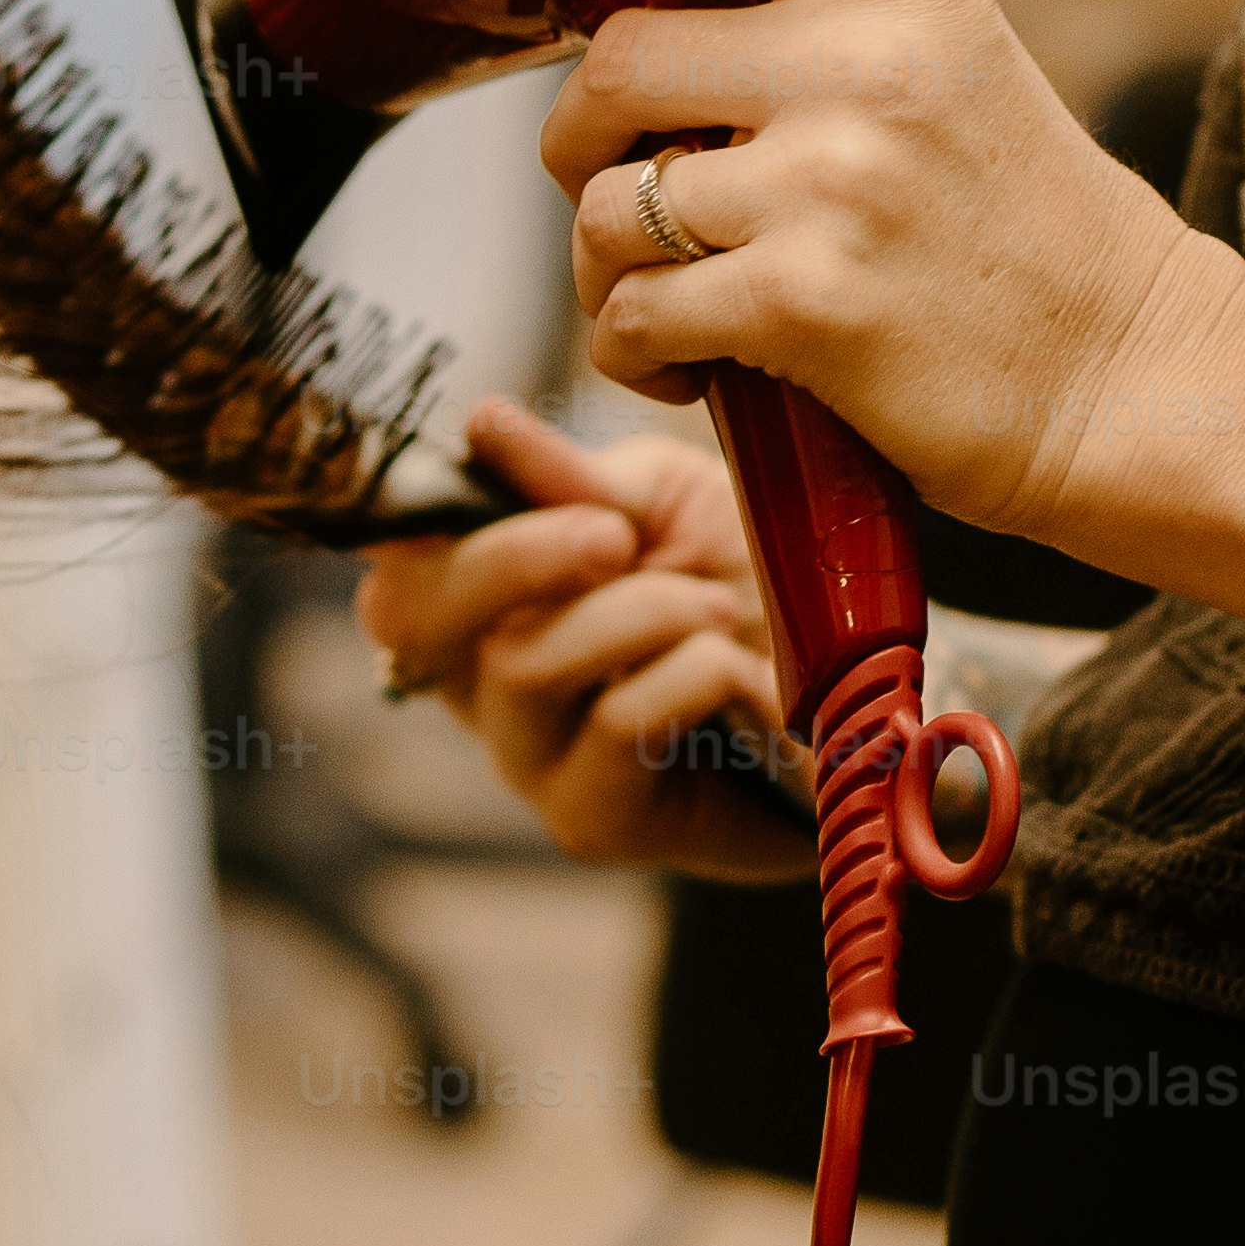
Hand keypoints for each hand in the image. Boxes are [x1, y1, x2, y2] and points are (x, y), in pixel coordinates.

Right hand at [343, 399, 813, 882]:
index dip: (408, 516)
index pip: (389, 563)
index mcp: (478, 600)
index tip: (488, 456)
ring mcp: (527, 758)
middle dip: (516, 555)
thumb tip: (481, 426)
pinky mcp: (592, 819)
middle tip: (613, 533)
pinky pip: (614, 726)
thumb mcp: (664, 504)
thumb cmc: (744, 582)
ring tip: (716, 603)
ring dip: (636, 612)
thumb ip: (574, 481)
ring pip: (524, 665)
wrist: (855, 687)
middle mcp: (479, 683)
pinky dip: (685, 675)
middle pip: (414, 616)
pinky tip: (738, 672)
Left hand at [510, 0, 1227, 548]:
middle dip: (582, 147)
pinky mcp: (809, 298)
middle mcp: (872, 59)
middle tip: (628, 199)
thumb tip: (650, 41)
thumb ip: (825, 28)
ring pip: (607, 205)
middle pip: (616, 57)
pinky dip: (636, 354)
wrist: (1137, 380)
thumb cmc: (1022, 240)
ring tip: (682, 306)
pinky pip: (632, 313)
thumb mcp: (952, 72)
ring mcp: (838, 177)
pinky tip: (701, 368)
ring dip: (609, 273)